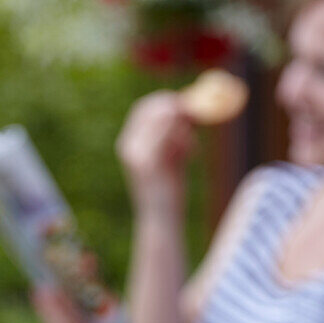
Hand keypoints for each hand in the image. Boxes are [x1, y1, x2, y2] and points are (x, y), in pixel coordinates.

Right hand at [115, 91, 194, 210]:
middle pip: (151, 109)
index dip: (164, 101)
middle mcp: (129, 146)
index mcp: (129, 144)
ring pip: (164, 120)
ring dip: (183, 126)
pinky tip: (191, 153)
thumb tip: (188, 115)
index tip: (184, 103)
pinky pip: (171, 136)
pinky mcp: (150, 163)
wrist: (162, 221)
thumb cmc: (169, 192)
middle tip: (195, 112)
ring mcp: (137, 154)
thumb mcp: (170, 160)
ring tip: (192, 146)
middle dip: (175, 106)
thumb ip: (174, 138)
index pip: (143, 109)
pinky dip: (185, 138)